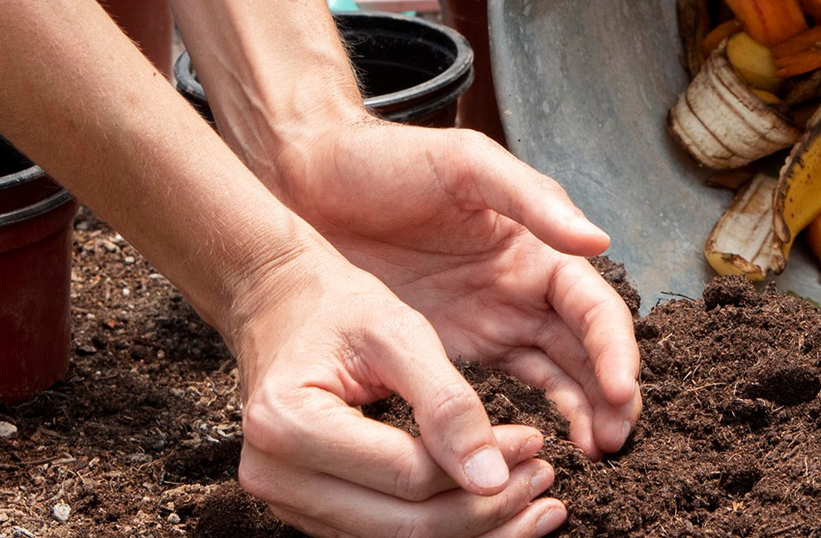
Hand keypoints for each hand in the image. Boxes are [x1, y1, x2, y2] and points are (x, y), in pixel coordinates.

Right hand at [229, 255, 570, 536]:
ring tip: (534, 505)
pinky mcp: (310, 511)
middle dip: (487, 512)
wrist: (280, 306)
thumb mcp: (396, 331)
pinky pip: (385, 536)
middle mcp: (276, 476)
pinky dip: (445, 528)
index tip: (536, 443)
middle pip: (404, 526)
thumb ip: (446, 402)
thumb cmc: (336, 307)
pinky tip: (493, 510)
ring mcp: (287, 501)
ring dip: (474, 531)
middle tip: (544, 481)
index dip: (483, 467)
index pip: (409, 474)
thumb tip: (494, 478)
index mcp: (289, 424)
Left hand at [262, 118, 642, 458]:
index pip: (594, 308)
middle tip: (615, 442)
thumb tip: (599, 240)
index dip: (614, 350)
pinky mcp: (450, 349)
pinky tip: (536, 450)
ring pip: (556, 377)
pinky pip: (504, 391)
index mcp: (537, 248)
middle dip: (610, 396)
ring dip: (581, 414)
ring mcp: (490, 322)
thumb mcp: (464, 164)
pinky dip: (530, 420)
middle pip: (587, 351)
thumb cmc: (387, 161)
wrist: (308, 180)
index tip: (621, 392)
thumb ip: (531, 200)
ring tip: (595, 455)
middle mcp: (523, 290)